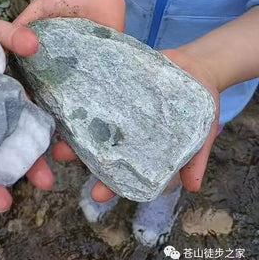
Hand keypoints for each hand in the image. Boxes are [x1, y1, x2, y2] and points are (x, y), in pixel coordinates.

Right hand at [15, 0, 125, 201]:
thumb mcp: (41, 10)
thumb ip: (25, 24)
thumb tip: (9, 42)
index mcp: (37, 68)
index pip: (22, 99)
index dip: (14, 119)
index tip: (5, 143)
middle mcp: (55, 81)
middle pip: (44, 116)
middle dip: (36, 144)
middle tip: (32, 169)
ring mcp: (79, 83)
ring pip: (69, 118)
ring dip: (64, 142)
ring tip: (58, 161)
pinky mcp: (101, 81)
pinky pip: (97, 107)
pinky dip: (92, 126)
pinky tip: (87, 146)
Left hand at [49, 46, 219, 202]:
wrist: (196, 65)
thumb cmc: (200, 104)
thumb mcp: (203, 131)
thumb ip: (196, 157)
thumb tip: (192, 187)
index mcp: (145, 148)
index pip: (125, 171)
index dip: (111, 184)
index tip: (97, 194)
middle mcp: (126, 131)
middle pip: (100, 146)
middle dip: (79, 153)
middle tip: (62, 154)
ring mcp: (117, 107)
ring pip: (91, 120)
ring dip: (72, 124)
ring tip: (56, 125)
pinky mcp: (113, 84)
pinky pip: (95, 89)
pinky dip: (80, 93)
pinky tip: (64, 93)